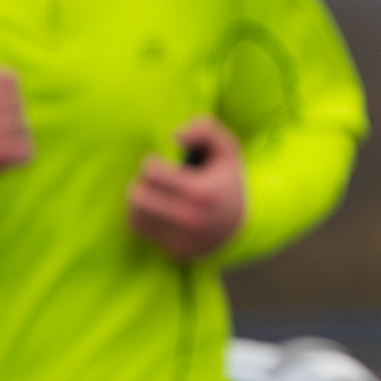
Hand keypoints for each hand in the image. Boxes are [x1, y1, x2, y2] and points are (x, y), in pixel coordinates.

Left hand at [126, 117, 244, 261]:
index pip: (152, 172)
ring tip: (153, 192)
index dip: (152, 163)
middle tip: (155, 179)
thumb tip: (174, 136)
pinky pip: (140, 229)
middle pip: (138, 196)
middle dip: (143, 182)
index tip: (162, 164)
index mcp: (201, 192)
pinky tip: (155, 208)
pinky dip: (141, 216)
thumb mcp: (227, 149)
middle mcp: (190, 218)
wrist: (244, 225)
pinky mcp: (173, 250)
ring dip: (139, 199)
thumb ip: (205, 130)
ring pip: (135, 213)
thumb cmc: (228, 181)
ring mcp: (181, 237)